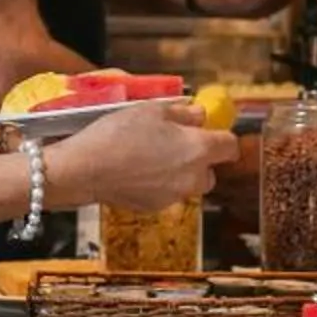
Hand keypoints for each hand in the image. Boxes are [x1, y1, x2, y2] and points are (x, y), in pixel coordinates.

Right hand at [49, 103, 236, 212]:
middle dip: (198, 158)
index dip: (221, 137)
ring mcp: (174, 196)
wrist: (85, 169)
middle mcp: (193, 177)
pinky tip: (135, 170)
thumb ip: (184, 112)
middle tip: (175, 142)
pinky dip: (158, 184)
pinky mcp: (155, 207)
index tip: (209, 129)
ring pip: (188, 183)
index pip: (230, 146)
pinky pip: (166, 193)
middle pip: (210, 170)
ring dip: (178, 172)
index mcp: (198, 149)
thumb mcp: (153, 109)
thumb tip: (199, 115)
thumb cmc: (118, 134)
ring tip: (151, 156)